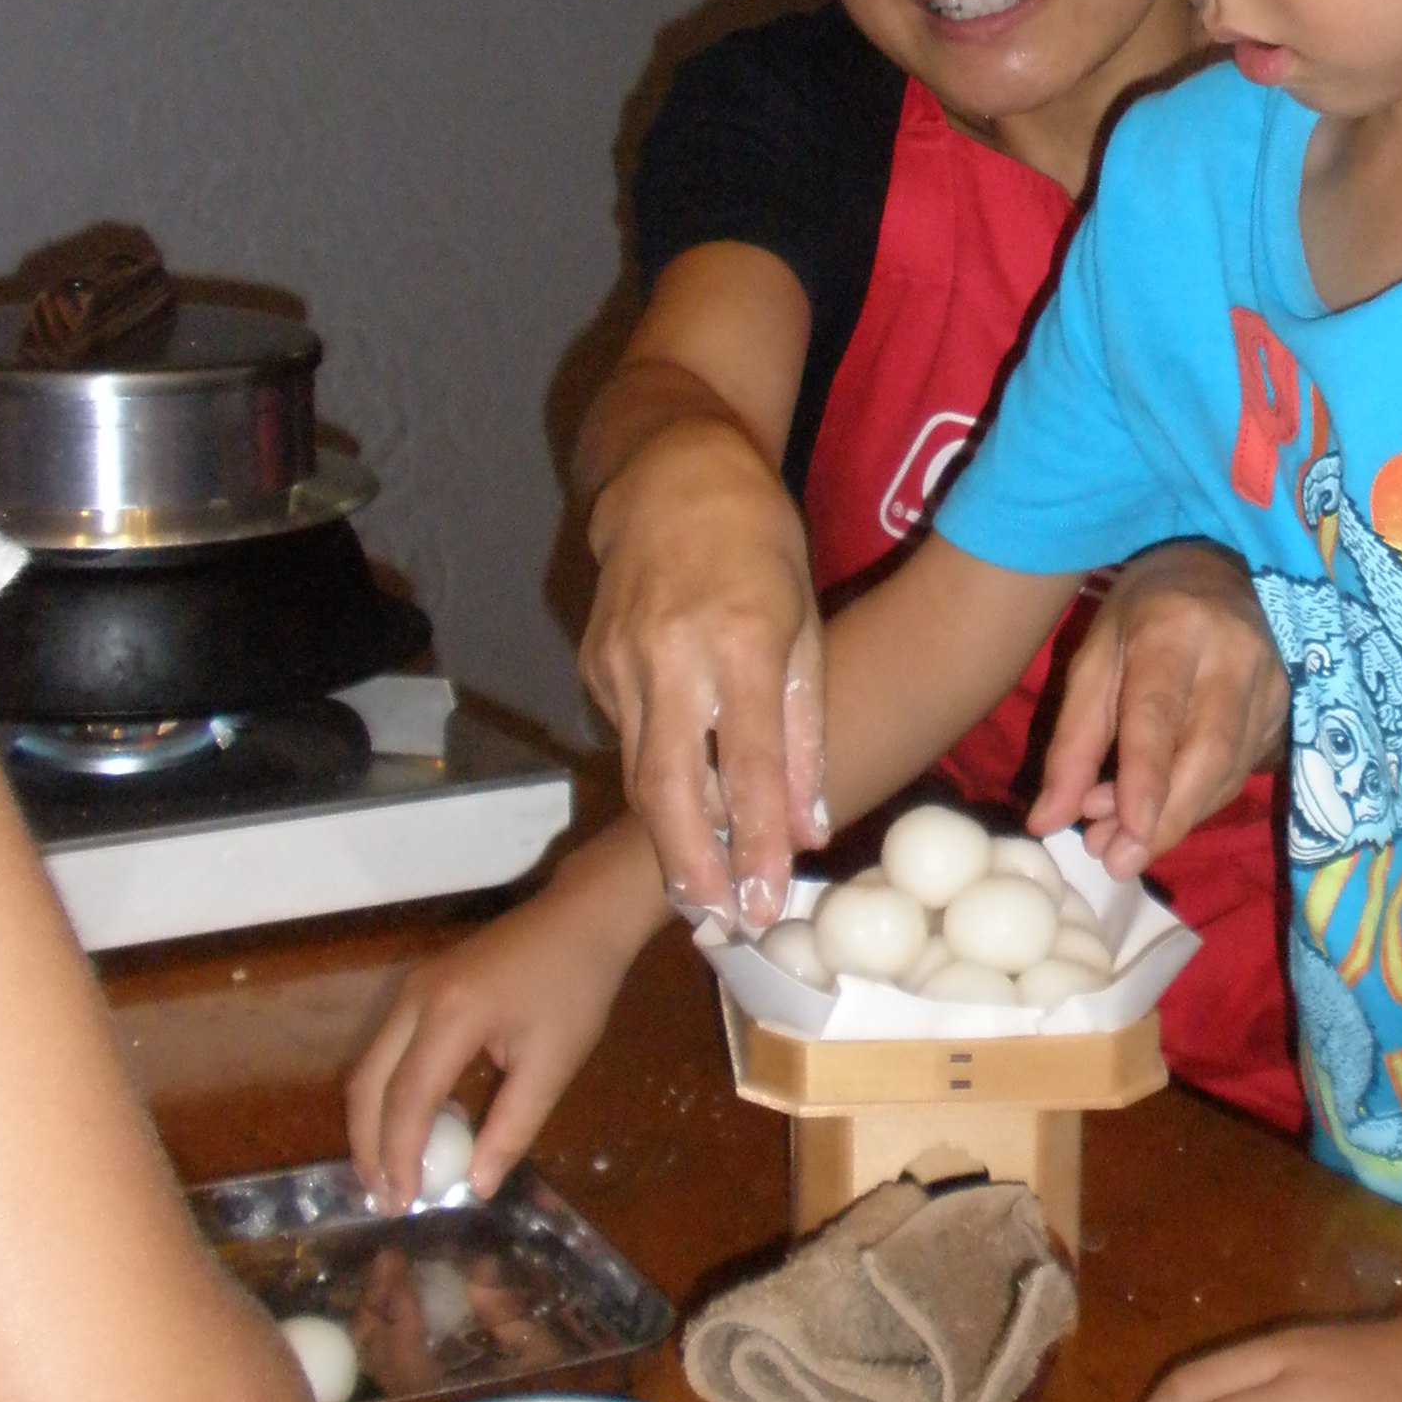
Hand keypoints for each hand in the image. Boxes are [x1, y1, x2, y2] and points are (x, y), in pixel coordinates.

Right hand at [345, 836, 656, 1210]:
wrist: (582, 916)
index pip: (406, 1099)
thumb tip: (476, 1185)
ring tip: (388, 1171)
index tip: (404, 1202)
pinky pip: (386, 1049)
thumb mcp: (553, 1064)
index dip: (399, 1156)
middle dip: (369, 1146)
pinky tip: (410, 1126)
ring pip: (370, 1066)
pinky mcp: (420, 986)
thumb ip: (512, 1128)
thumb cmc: (577, 987)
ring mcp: (412, 987)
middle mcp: (415, 998)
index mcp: (450, 1015)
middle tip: (384, 1196)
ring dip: (372, 1121)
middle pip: (368, 1083)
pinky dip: (387, 1093)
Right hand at [580, 416, 825, 928]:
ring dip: (670, 842)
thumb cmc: (757, 542)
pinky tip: (680, 808)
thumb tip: (810, 824)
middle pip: (671, 789)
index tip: (767, 902)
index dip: (758, 842)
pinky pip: (628, 739)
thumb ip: (806, 727)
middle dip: (693, 869)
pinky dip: (658, 780)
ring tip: (703, 900)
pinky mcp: (591, 665)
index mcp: (736, 640)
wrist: (667, 473)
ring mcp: (618, 662)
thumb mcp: (806, 622)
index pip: (750, 765)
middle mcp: (668, 656)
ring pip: (641, 775)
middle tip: (718, 928)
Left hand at [1029, 540, 1287, 876]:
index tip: (1129, 834)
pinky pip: (1240, 771)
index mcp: (1174, 629)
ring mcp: (1272, 683)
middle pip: (1208, 754)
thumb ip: (1073, 739)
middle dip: (1164, 819)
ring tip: (1122, 845)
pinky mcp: (1287, 709)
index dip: (1147, 778)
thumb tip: (1048, 821)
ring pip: (1227, 772)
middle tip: (1117, 861)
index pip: (1160, 713)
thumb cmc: (1146, 612)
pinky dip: (1198, 802)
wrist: (1227, 569)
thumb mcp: (1096, 656)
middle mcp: (1234, 655)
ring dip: (1176, 819)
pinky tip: (1161, 813)